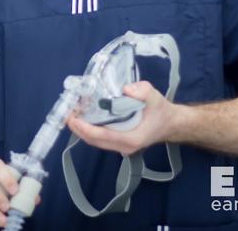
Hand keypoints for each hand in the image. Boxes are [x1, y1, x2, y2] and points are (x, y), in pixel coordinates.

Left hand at [67, 81, 181, 154]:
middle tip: (66, 113)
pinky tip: (83, 117)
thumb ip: (142, 91)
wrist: (171, 123)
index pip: (102, 136)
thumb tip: (125, 89)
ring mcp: (121, 147)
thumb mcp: (154, 96)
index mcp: (131, 138)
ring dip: (82, 130)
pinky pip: (101, 139)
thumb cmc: (161, 110)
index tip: (73, 118)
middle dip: (78, 129)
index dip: (85, 128)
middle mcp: (124, 146)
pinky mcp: (119, 143)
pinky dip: (90, 130)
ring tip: (71, 114)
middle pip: (95, 141)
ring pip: (96, 142)